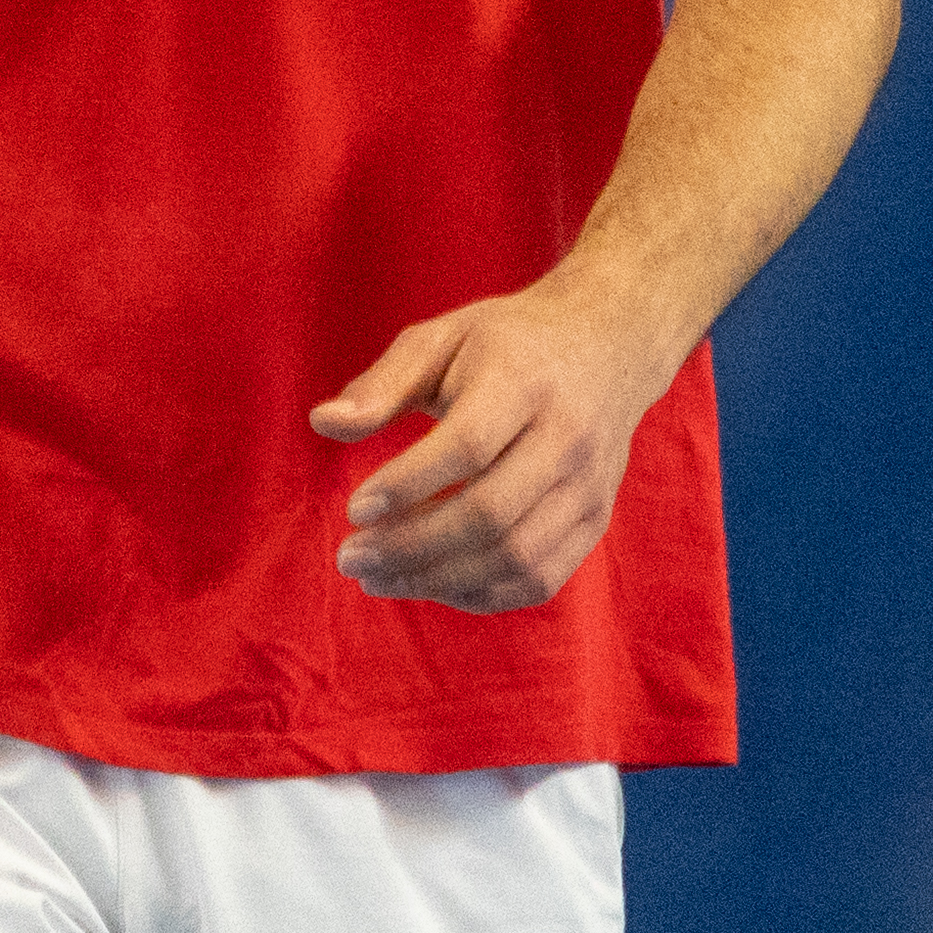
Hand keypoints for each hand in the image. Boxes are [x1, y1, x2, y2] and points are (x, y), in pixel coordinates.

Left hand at [310, 276, 687, 612]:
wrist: (609, 347)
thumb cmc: (507, 344)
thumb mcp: (442, 338)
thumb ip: (383, 383)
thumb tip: (323, 423)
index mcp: (525, 381)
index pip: (468, 445)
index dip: (407, 484)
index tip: (353, 509)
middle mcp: (567, 437)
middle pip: (490, 513)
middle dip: (411, 546)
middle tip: (350, 557)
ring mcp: (588, 485)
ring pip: (515, 557)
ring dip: (437, 580)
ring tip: (377, 577)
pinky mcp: (595, 520)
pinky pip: (538, 579)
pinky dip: (479, 594)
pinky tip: (429, 583)